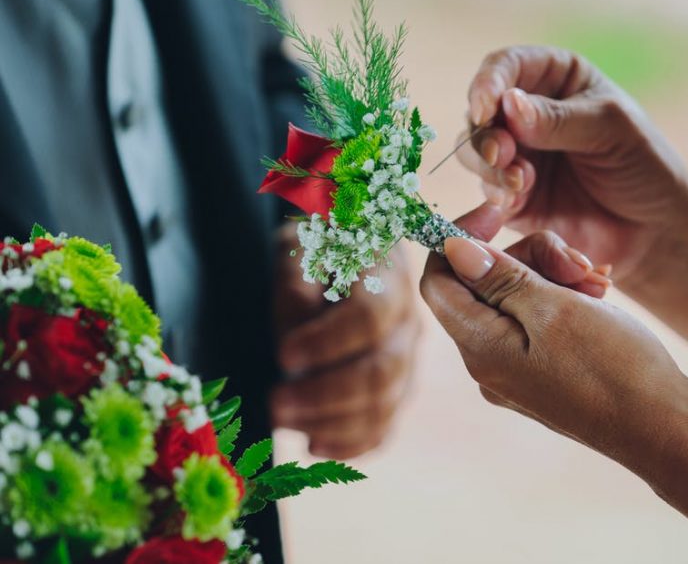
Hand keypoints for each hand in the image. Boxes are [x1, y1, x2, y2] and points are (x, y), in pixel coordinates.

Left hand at [270, 223, 420, 458]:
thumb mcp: (297, 247)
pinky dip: (350, 445)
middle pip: (381, 371)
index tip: (283, 355)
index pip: (370, 318)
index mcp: (388, 278)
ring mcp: (407, 360)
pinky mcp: (396, 391)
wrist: (342, 255)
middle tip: (273, 404)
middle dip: (324, 395)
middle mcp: (408, 323)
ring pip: (384, 406)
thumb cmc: (315, 247)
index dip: (328, 342)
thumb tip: (297, 326)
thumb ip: (296, 280)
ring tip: (280, 419)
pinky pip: (384, 428)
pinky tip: (312, 446)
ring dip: (329, 423)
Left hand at [419, 221, 687, 463]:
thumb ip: (500, 278)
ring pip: (515, 297)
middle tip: (578, 262)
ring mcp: (515, 372)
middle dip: (529, 257)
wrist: (665, 429)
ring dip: (554, 276)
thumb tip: (451, 250)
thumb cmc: (615, 368)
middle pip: (483, 283)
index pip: (438, 279)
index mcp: (481, 348)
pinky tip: (598, 296)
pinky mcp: (542, 374)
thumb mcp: (555, 309)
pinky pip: (538, 321)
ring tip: (597, 282)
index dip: (459, 238)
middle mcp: (488, 363)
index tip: (499, 213)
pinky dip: (564, 298)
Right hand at [459, 45, 687, 285]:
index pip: (507, 65)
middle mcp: (529, 112)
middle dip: (485, 131)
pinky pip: (486, 188)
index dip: (489, 81)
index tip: (485, 105)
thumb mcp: (611, 130)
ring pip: (474, 148)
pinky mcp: (512, 196)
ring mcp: (518, 154)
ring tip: (517, 181)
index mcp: (557, 79)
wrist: (655, 230)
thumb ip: (558, 119)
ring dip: (486, 163)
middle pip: (482, 109)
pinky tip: (515, 201)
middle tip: (501, 153)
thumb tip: (508, 104)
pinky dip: (494, 192)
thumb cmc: (644, 167)